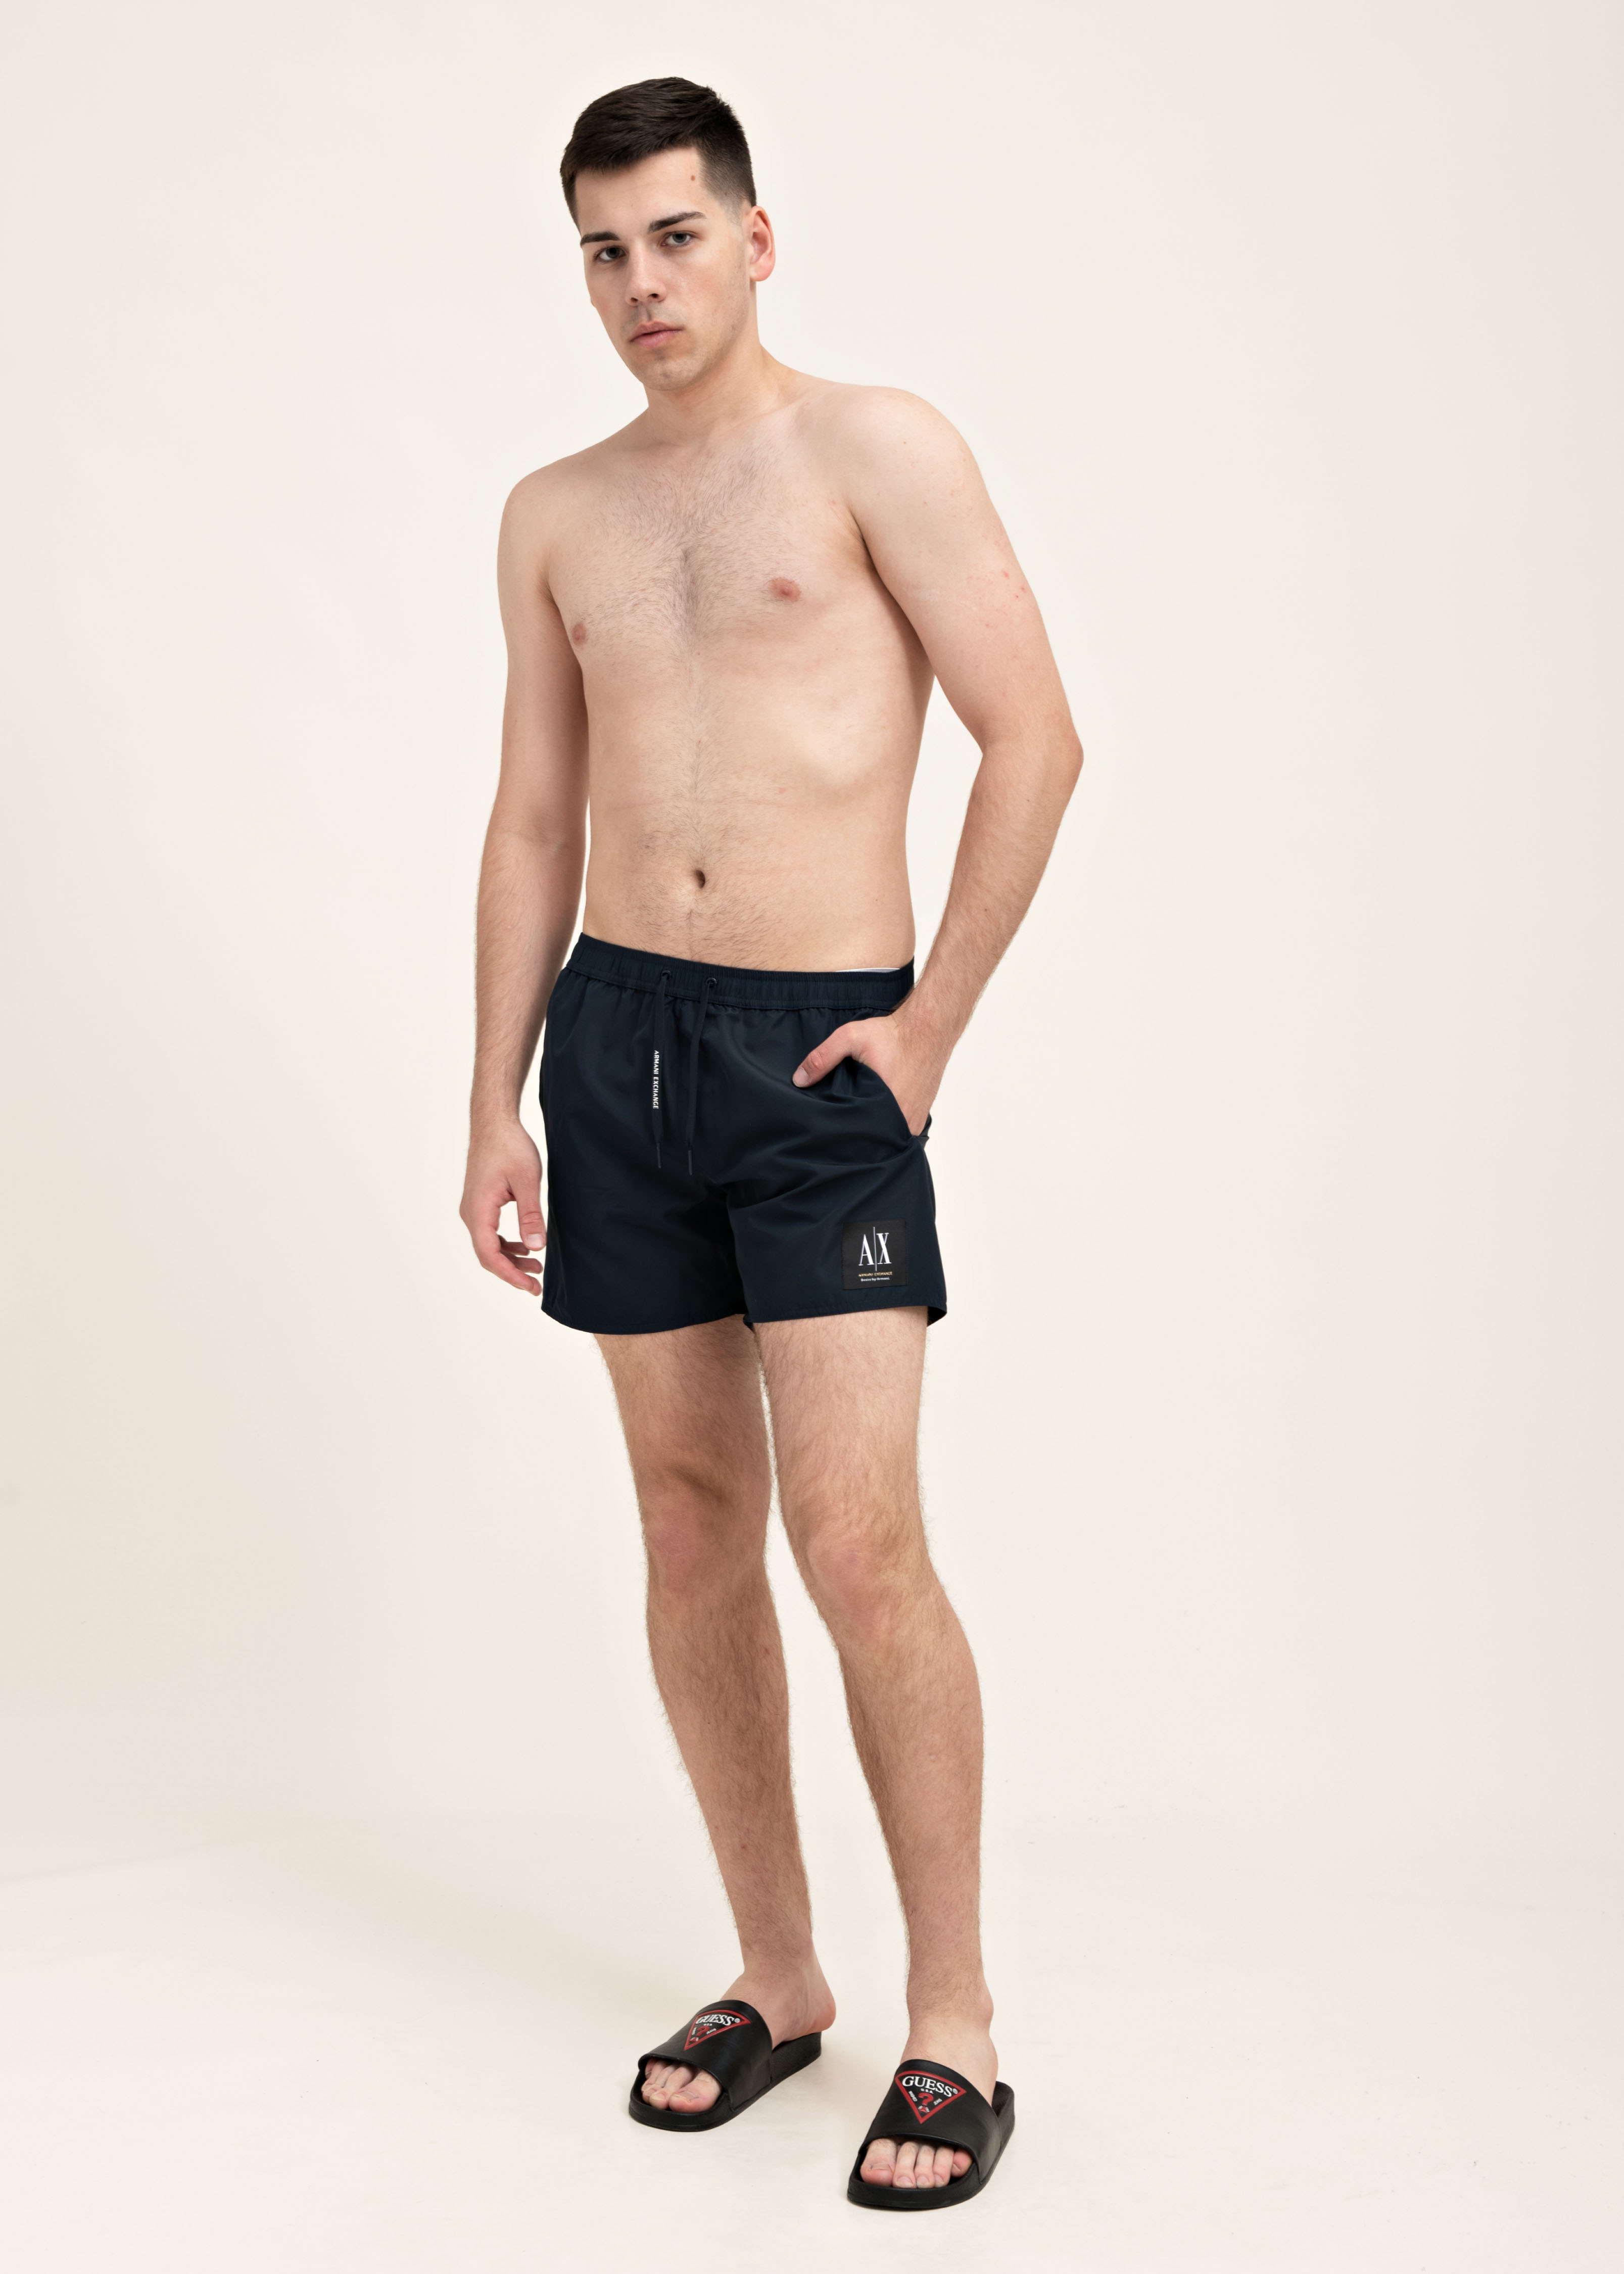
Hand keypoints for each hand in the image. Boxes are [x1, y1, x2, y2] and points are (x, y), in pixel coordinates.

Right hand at [460, 1119, 544, 1293]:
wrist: (494, 1124)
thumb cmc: (509, 1146)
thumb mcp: (527, 1181)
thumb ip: (531, 1215)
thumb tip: (536, 1247)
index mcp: (478, 1210)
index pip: (489, 1254)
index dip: (510, 1274)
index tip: (530, 1286)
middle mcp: (470, 1213)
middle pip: (487, 1255)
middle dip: (511, 1272)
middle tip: (536, 1284)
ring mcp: (473, 1209)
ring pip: (488, 1245)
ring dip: (510, 1258)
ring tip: (536, 1267)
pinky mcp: (480, 1204)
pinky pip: (490, 1233)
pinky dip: (506, 1244)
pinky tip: (525, 1246)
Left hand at [791, 1007, 945, 1135]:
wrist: (928, 1027)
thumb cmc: (893, 1034)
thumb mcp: (850, 1038)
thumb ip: (822, 1058)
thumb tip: (799, 1080)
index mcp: (886, 1108)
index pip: (858, 1138)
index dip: (842, 1135)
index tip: (829, 1132)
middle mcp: (904, 1120)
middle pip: (874, 1141)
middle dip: (856, 1136)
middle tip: (839, 1129)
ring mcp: (915, 1121)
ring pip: (888, 1138)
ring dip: (874, 1132)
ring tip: (857, 1123)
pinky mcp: (921, 1117)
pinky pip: (900, 1131)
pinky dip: (888, 1126)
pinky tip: (876, 1115)